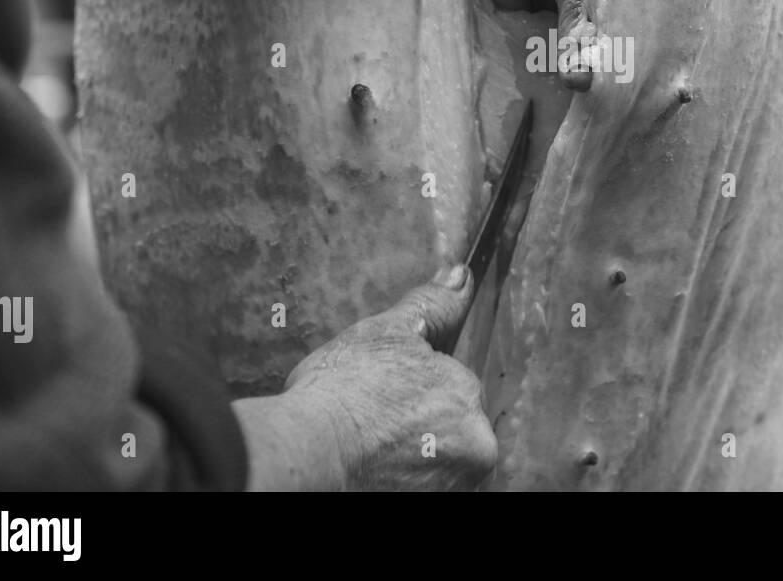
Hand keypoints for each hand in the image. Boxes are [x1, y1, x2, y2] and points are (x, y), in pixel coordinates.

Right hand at [236, 264, 496, 490]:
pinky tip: (372, 473)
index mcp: (468, 396)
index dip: (412, 394)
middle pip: (448, 432)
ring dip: (410, 459)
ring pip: (434, 464)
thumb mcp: (388, 332)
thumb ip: (433, 306)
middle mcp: (476, 446)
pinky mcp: (433, 506)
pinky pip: (422, 488)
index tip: (380, 404)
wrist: (306, 454)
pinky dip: (400, 482)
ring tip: (370, 451)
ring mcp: (454, 485)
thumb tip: (461, 275)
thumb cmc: (340, 391)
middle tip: (373, 426)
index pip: (451, 393)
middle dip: (418, 429)